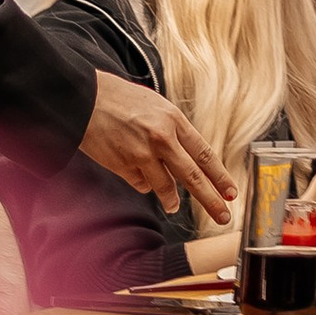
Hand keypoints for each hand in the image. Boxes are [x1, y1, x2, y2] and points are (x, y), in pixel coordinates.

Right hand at [79, 69, 233, 216]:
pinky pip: (140, 184)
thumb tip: (190, 163)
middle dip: (211, 200)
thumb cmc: (121, 100)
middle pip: (193, 177)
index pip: (205, 154)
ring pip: (165, 187)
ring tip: (172, 206)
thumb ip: (175, 133)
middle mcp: (161, 138)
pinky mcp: (122, 166)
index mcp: (174, 120)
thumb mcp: (157, 108)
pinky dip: (141, 181)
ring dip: (170, 200)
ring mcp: (141, 154)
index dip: (220, 177)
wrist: (83, 98)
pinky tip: (133, 168)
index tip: (231, 193)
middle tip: (224, 216)